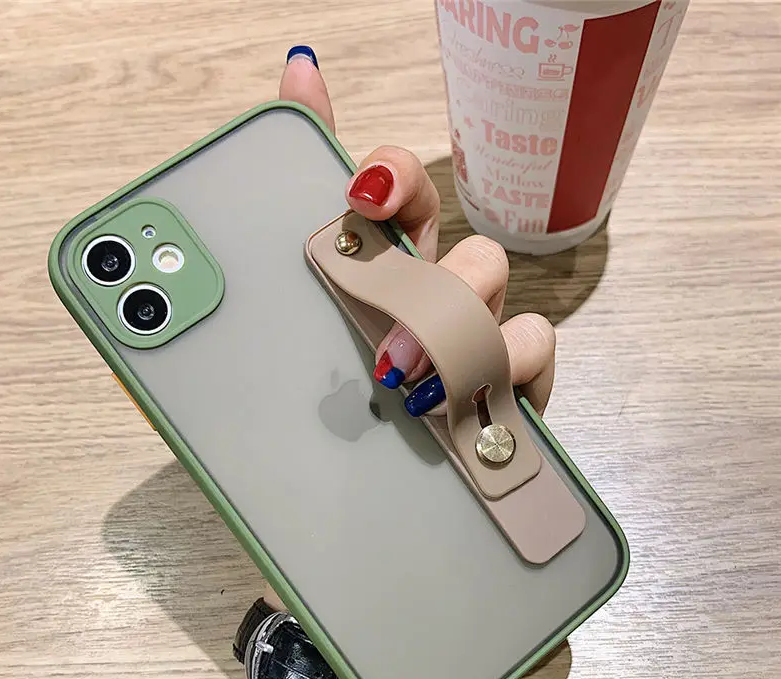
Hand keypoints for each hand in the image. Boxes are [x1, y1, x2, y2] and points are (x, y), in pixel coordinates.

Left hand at [281, 46, 555, 417]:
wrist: (338, 457)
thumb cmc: (328, 366)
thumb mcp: (296, 279)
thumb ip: (298, 171)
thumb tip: (302, 68)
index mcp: (394, 265)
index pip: (412, 194)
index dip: (398, 179)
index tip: (364, 195)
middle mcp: (444, 295)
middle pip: (475, 257)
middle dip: (436, 296)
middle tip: (386, 347)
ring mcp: (481, 336)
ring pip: (509, 308)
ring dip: (469, 338)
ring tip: (424, 391)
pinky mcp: (510, 382)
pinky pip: (536, 356)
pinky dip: (515, 375)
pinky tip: (476, 408)